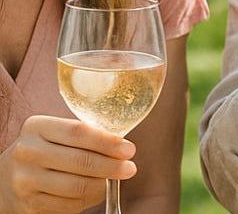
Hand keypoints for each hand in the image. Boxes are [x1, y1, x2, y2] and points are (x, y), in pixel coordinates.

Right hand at [0, 116, 135, 213]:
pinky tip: (96, 191)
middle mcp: (27, 152)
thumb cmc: (45, 150)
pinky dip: (88, 199)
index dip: (108, 142)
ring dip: (102, 184)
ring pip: (76, 186)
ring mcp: (25, 180)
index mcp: (37, 127)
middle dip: (111, 166)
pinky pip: (68, 204)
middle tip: (130, 168)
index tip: (129, 149)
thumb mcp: (56, 134)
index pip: (79, 132)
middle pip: (80, 161)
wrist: (5, 178)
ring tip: (115, 180)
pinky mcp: (28, 204)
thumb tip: (122, 147)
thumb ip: (85, 136)